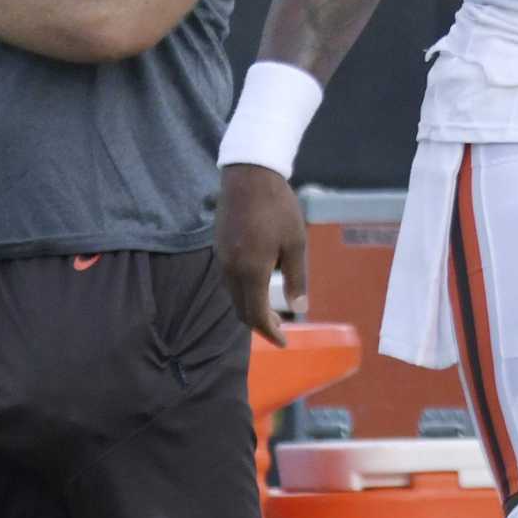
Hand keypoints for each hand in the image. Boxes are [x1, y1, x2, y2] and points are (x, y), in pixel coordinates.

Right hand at [215, 164, 307, 348]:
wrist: (249, 175)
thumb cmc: (279, 207)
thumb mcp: (296, 243)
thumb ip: (296, 278)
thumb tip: (299, 309)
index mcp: (251, 271)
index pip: (255, 315)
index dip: (269, 332)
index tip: (283, 343)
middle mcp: (230, 270)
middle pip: (240, 309)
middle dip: (259, 324)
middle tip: (279, 330)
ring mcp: (221, 258)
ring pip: (232, 295)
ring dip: (249, 308)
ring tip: (270, 312)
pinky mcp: (219, 247)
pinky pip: (228, 280)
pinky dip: (243, 292)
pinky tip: (257, 286)